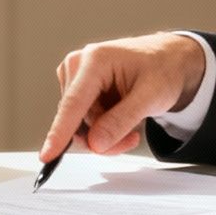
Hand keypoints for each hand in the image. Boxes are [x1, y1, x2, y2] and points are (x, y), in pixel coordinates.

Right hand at [40, 33, 206, 160]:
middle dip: (102, 138)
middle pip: (77, 121)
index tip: (48, 155)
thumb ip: (121, 121)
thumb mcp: (151, 97)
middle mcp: (78, 65)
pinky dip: (101, 130)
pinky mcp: (78, 88)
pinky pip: (82, 122)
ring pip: (79, 125)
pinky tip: (121, 121)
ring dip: (104, 136)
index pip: (73, 103)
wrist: (167, 59)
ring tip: (131, 128)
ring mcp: (76, 77)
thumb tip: (94, 143)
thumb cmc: (162, 69)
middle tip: (131, 140)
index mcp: (95, 60)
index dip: (60, 132)